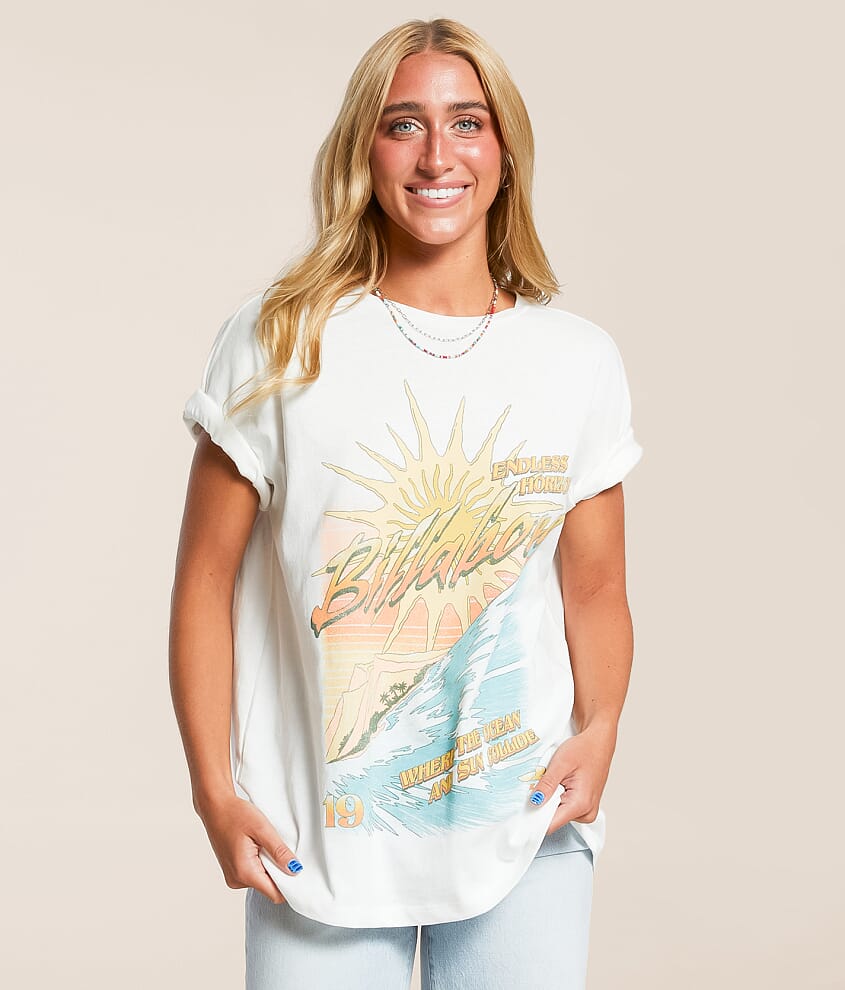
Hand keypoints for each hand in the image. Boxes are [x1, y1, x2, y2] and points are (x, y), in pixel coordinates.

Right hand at [195, 792, 301, 903]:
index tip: (298, 870)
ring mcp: (233, 876)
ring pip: (262, 880)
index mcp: (244, 872)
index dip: (290, 886)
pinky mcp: (232, 871)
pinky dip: (260, 863)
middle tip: (280, 849)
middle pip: (269, 887)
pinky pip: (253, 874)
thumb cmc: (235, 814)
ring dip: (269, 865)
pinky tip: (258, 846)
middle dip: (279, 871)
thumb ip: (279, 851)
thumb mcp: (262, 829)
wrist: (215, 807)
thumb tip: (294, 869)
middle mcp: (236, 880)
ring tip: (265, 844)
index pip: (274, 894)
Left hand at [534, 721, 616, 835]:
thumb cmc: (584, 749)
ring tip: (555, 780)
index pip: (551, 825)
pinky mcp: (585, 807)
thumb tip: (533, 802)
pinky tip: (561, 783)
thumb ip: (547, 784)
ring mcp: (587, 811)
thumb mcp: (561, 763)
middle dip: (542, 804)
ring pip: (558, 814)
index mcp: (581, 804)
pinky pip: (565, 808)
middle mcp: (586, 812)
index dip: (534, 818)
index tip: (522, 812)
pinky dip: (557, 798)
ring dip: (550, 799)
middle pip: (553, 820)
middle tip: (540, 784)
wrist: (599, 743)